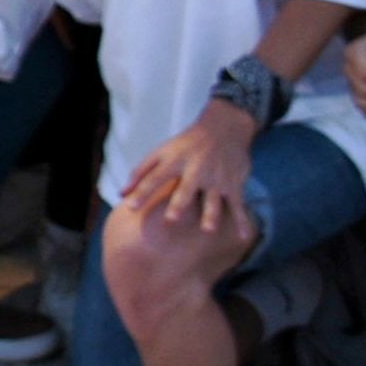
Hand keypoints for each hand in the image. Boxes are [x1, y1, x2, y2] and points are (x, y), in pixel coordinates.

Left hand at [122, 103, 256, 236]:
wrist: (225, 127)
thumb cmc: (186, 144)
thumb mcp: (162, 151)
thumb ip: (141, 172)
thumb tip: (121, 195)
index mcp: (175, 160)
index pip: (155, 177)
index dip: (142, 191)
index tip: (130, 207)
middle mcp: (195, 169)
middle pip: (185, 189)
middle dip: (179, 203)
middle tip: (172, 219)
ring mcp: (216, 178)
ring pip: (213, 198)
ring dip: (211, 213)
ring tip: (208, 229)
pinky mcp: (233, 185)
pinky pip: (238, 205)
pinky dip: (242, 221)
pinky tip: (244, 238)